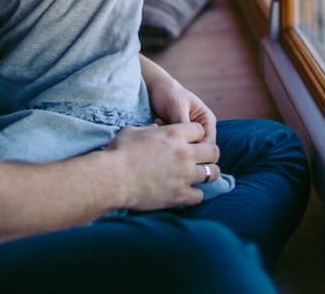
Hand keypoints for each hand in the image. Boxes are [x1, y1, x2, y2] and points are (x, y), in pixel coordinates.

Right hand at [107, 122, 221, 210]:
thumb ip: (150, 130)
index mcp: (174, 134)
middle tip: (202, 159)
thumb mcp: (134, 131)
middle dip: (209, 154)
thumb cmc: (118, 153)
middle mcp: (184, 153)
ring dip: (207, 174)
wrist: (111, 179)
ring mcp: (184, 175)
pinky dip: (195, 194)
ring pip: (212, 173)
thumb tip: (157, 129)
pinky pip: (200, 196)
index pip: (200, 130)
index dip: (196, 135)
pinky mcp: (179, 195)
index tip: (191, 141)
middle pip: (213, 151)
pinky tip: (187, 193)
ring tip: (200, 176)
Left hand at [148, 75, 217, 145]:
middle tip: (166, 131)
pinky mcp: (176, 136)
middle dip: (181, 143)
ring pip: (183, 148)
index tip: (178, 145)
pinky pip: (173, 145)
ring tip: (159, 124)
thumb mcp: (177, 107)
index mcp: (207, 120)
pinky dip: (164, 138)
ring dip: (170, 140)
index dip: (196, 149)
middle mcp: (200, 129)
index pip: (209, 144)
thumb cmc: (168, 92)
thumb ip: (184, 124)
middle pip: (197, 148)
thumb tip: (188, 143)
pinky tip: (156, 125)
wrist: (154, 87)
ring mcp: (188, 133)